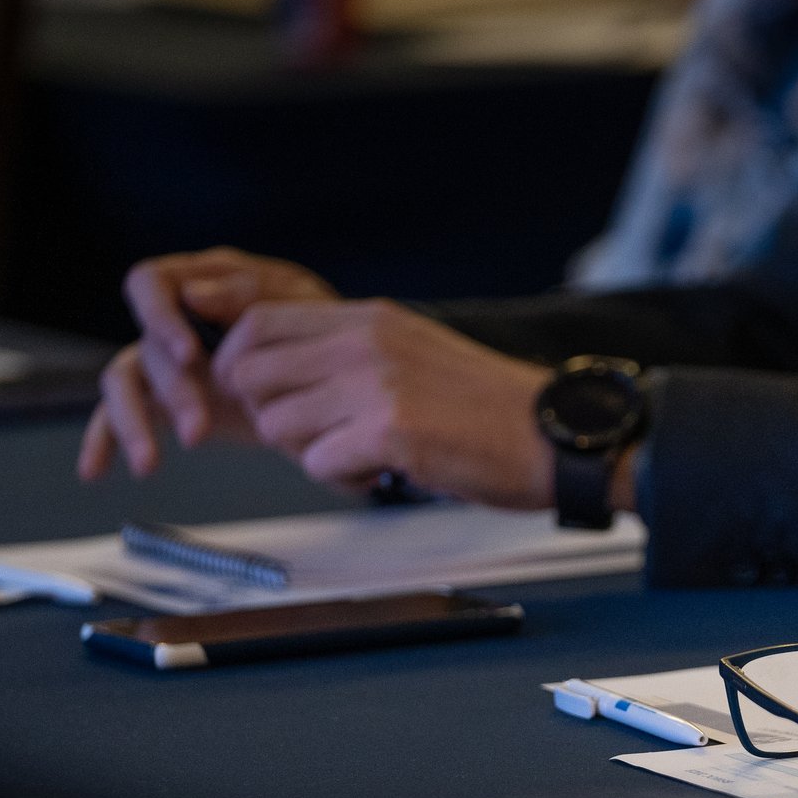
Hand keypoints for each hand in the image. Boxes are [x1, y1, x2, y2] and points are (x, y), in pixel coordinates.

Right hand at [77, 247, 338, 480]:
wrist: (332, 375)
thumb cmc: (315, 325)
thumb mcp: (296, 303)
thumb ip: (249, 295)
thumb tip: (194, 294)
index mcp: (199, 282)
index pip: (150, 283)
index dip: (158, 315)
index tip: (188, 353)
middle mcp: (171, 321)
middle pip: (145, 346)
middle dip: (171, 391)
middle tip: (197, 431)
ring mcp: (162, 361)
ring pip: (123, 383)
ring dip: (134, 422)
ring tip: (149, 465)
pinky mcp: (160, 401)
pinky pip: (116, 416)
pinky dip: (102, 442)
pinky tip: (94, 472)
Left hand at [213, 299, 557, 505]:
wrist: (553, 434)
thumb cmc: (489, 408)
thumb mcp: (412, 351)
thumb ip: (350, 352)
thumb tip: (283, 375)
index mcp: (368, 318)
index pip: (257, 327)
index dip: (244, 369)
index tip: (269, 399)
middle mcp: (364, 341)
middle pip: (252, 377)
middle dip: (274, 418)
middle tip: (320, 438)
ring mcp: (375, 384)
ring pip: (279, 426)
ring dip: (310, 453)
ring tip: (362, 455)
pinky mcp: (390, 431)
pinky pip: (320, 464)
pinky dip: (346, 480)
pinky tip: (386, 473)